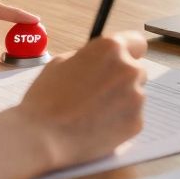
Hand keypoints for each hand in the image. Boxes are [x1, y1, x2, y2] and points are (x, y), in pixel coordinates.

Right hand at [12, 32, 147, 168]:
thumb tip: (100, 61)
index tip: (121, 60)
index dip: (127, 51)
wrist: (43, 137)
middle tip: (98, 91)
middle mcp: (129, 69)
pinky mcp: (136, 123)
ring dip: (120, 100)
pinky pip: (131, 117)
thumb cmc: (46, 98)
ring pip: (134, 95)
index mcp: (111, 49)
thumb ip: (89, 57)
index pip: (136, 42)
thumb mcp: (62, 62)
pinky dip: (119, 121)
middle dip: (121, 78)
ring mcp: (136, 98)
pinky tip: (96, 126)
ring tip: (92, 112)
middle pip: (135, 70)